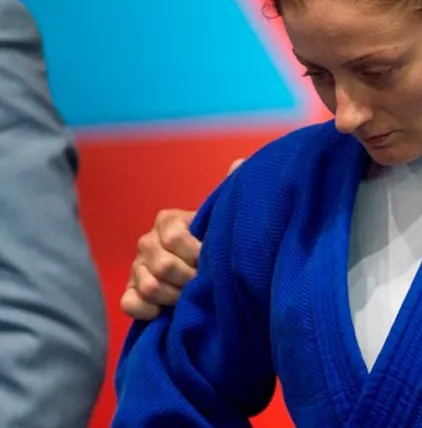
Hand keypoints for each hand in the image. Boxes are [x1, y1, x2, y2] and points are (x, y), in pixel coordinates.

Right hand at [120, 157, 244, 319]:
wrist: (208, 273)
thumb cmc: (217, 242)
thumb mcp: (223, 218)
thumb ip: (230, 191)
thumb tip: (239, 162)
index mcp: (168, 220)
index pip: (176, 237)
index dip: (197, 254)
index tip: (213, 260)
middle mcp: (147, 242)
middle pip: (163, 266)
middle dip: (189, 279)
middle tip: (206, 284)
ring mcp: (136, 267)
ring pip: (148, 286)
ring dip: (174, 297)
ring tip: (192, 298)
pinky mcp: (129, 292)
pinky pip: (129, 304)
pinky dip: (147, 311)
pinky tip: (166, 312)